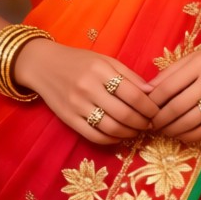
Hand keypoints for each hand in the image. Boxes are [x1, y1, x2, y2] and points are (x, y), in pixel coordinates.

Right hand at [18, 40, 159, 144]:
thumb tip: (153, 92)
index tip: (157, 111)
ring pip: (111, 128)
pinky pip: (94, 136)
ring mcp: (76, 106)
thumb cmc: (79, 61)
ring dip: (130, 133)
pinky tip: (119, 135)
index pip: (133, 94)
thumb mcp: (105, 60)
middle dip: (142, 123)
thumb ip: (129, 75)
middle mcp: (88, 88)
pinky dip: (112, 140)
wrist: (43, 65)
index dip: (149, 107)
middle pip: (124, 114)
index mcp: (100, 70)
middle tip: (150, 124)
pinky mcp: (68, 119)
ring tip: (137, 131)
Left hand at [147, 36, 200, 142]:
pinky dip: (191, 136)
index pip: (166, 87)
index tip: (143, 110)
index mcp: (198, 62)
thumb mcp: (197, 56)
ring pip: (190, 121)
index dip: (151, 103)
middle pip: (176, 107)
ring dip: (172, 130)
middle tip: (151, 125)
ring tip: (164, 131)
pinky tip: (182, 135)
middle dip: (159, 120)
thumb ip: (172, 71)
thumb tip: (147, 90)